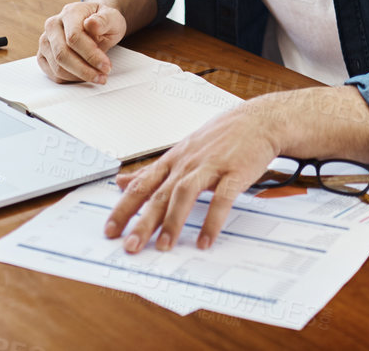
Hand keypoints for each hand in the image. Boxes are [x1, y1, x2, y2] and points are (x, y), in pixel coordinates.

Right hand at [36, 1, 125, 83]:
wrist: (94, 25)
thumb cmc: (104, 23)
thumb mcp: (113, 18)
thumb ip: (105, 20)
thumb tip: (92, 24)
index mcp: (70, 12)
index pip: (74, 37)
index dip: (90, 54)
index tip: (106, 66)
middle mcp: (53, 25)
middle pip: (62, 54)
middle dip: (84, 70)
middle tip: (103, 76)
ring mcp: (45, 41)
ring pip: (57, 67)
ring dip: (79, 77)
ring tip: (97, 76)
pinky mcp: (43, 55)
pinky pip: (53, 74)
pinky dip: (70, 80)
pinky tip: (84, 76)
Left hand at [104, 104, 279, 252]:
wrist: (258, 121)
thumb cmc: (220, 138)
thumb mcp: (180, 151)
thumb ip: (151, 171)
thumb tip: (121, 182)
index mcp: (172, 160)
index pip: (141, 185)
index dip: (124, 208)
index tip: (110, 230)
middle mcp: (187, 163)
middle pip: (160, 194)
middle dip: (143, 222)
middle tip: (130, 246)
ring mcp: (210, 166)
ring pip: (185, 194)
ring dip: (173, 222)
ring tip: (165, 247)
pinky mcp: (234, 172)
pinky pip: (221, 199)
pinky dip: (212, 220)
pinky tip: (205, 240)